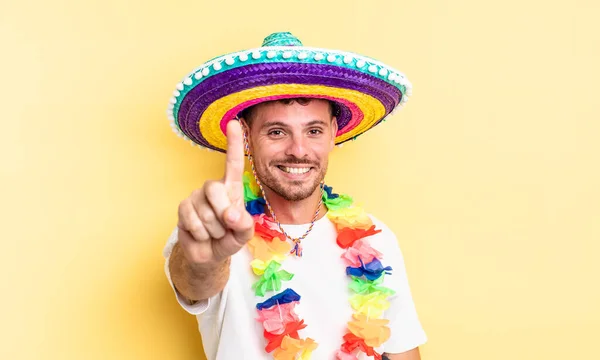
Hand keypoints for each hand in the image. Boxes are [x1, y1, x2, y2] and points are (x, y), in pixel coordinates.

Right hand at [177, 120, 253, 263]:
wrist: (209, 255)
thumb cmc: (229, 238)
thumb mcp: (244, 233)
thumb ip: (245, 224)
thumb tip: (230, 215)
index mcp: (231, 188)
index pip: (233, 162)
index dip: (234, 143)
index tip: (234, 122)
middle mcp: (212, 188)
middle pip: (215, 189)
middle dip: (223, 214)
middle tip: (226, 228)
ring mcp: (196, 196)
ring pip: (206, 212)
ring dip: (214, 230)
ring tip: (214, 232)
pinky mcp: (183, 208)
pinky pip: (193, 221)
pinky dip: (201, 234)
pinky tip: (202, 235)